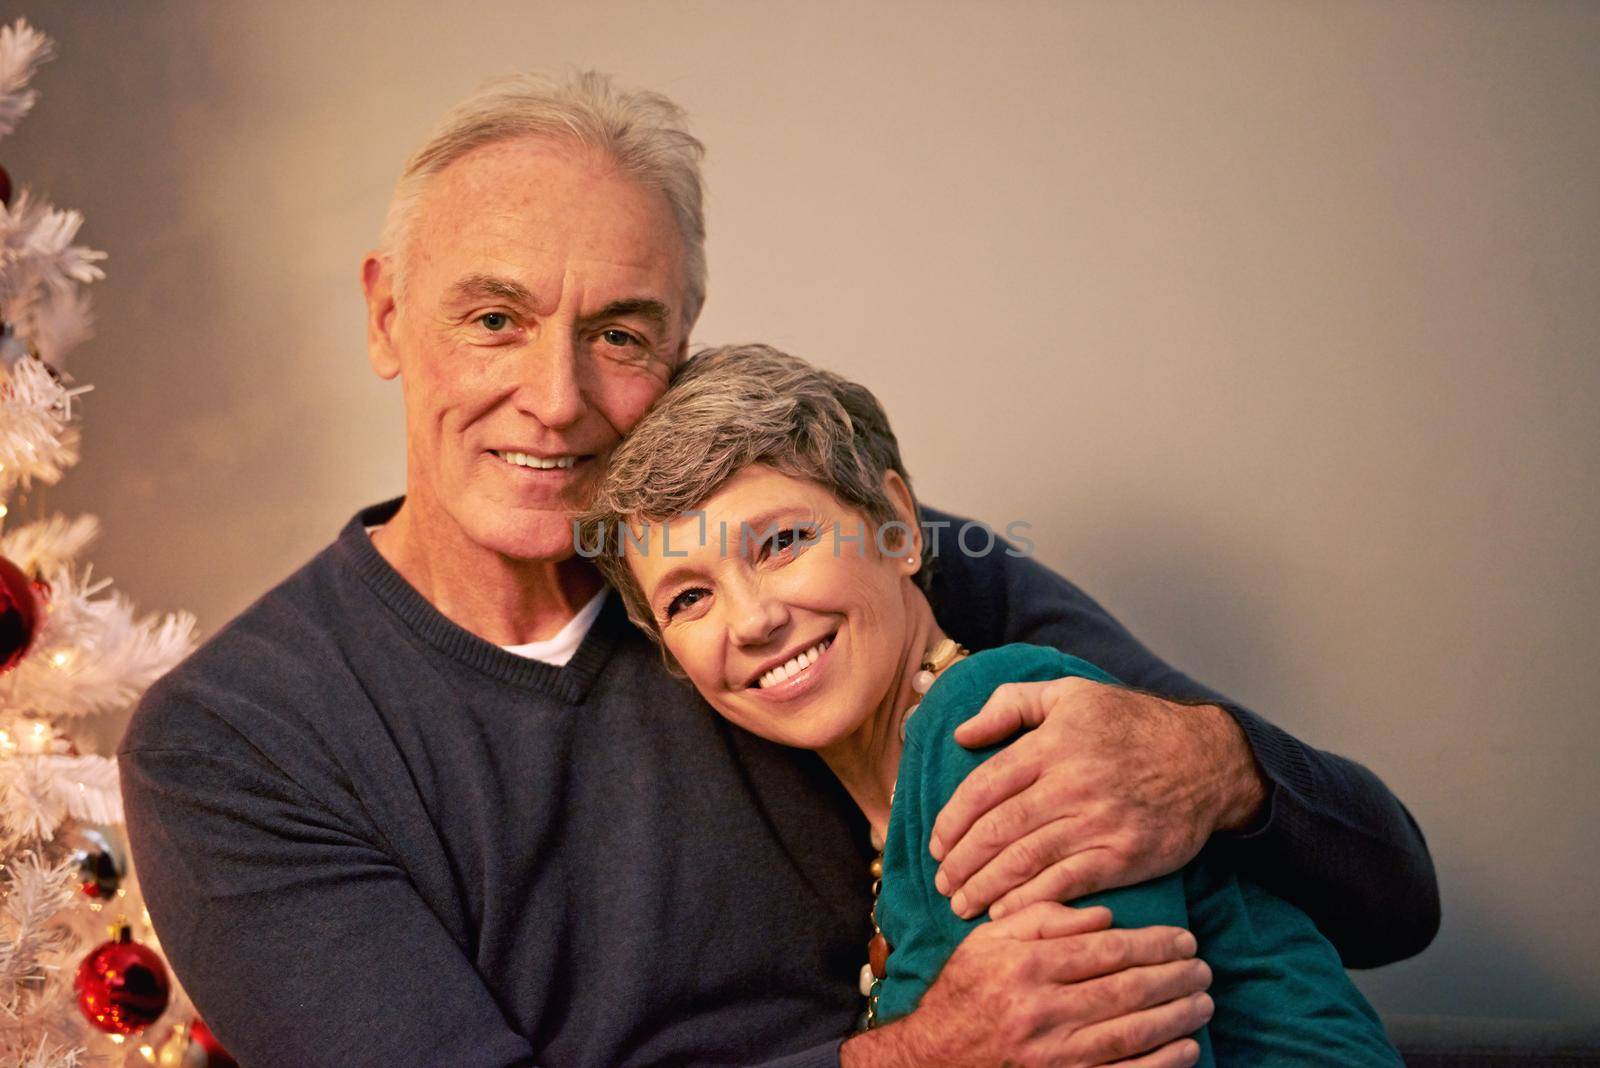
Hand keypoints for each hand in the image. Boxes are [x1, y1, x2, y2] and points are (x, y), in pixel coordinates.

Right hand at [840, 901, 1212, 1067]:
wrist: (932, 1056)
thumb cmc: (964, 991)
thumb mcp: (988, 941)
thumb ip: (1043, 919)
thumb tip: (1105, 916)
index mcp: (1027, 967)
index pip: (1106, 951)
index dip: (1153, 945)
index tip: (1183, 939)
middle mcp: (1042, 1010)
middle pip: (1126, 990)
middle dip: (1174, 977)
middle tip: (1204, 968)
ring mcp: (1054, 1054)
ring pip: (1132, 1031)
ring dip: (1176, 1016)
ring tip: (1203, 1001)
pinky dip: (1160, 1063)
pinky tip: (1185, 1048)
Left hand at [929, 678, 1265, 919]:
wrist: (1207, 760)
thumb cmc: (1132, 724)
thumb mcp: (1070, 693)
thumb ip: (1011, 704)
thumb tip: (962, 733)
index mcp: (1052, 744)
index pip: (984, 787)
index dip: (952, 820)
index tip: (936, 843)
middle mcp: (1071, 784)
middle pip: (998, 829)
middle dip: (962, 861)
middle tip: (941, 882)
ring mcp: (1098, 822)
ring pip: (1025, 860)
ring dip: (985, 887)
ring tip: (961, 903)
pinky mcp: (1123, 856)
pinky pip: (1065, 883)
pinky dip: (1030, 900)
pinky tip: (1005, 912)